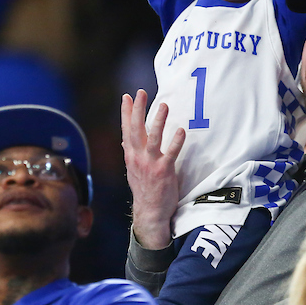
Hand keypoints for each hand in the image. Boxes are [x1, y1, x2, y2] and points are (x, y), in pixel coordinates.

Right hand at [121, 89, 184, 249]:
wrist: (150, 212)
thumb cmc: (144, 189)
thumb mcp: (133, 170)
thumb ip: (131, 154)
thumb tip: (125, 141)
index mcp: (131, 156)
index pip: (126, 129)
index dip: (126, 112)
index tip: (127, 96)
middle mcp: (138, 158)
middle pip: (137, 129)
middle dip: (138, 109)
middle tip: (141, 92)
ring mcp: (150, 164)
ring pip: (153, 138)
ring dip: (158, 121)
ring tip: (164, 105)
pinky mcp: (164, 171)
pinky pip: (171, 153)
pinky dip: (176, 142)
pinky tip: (181, 131)